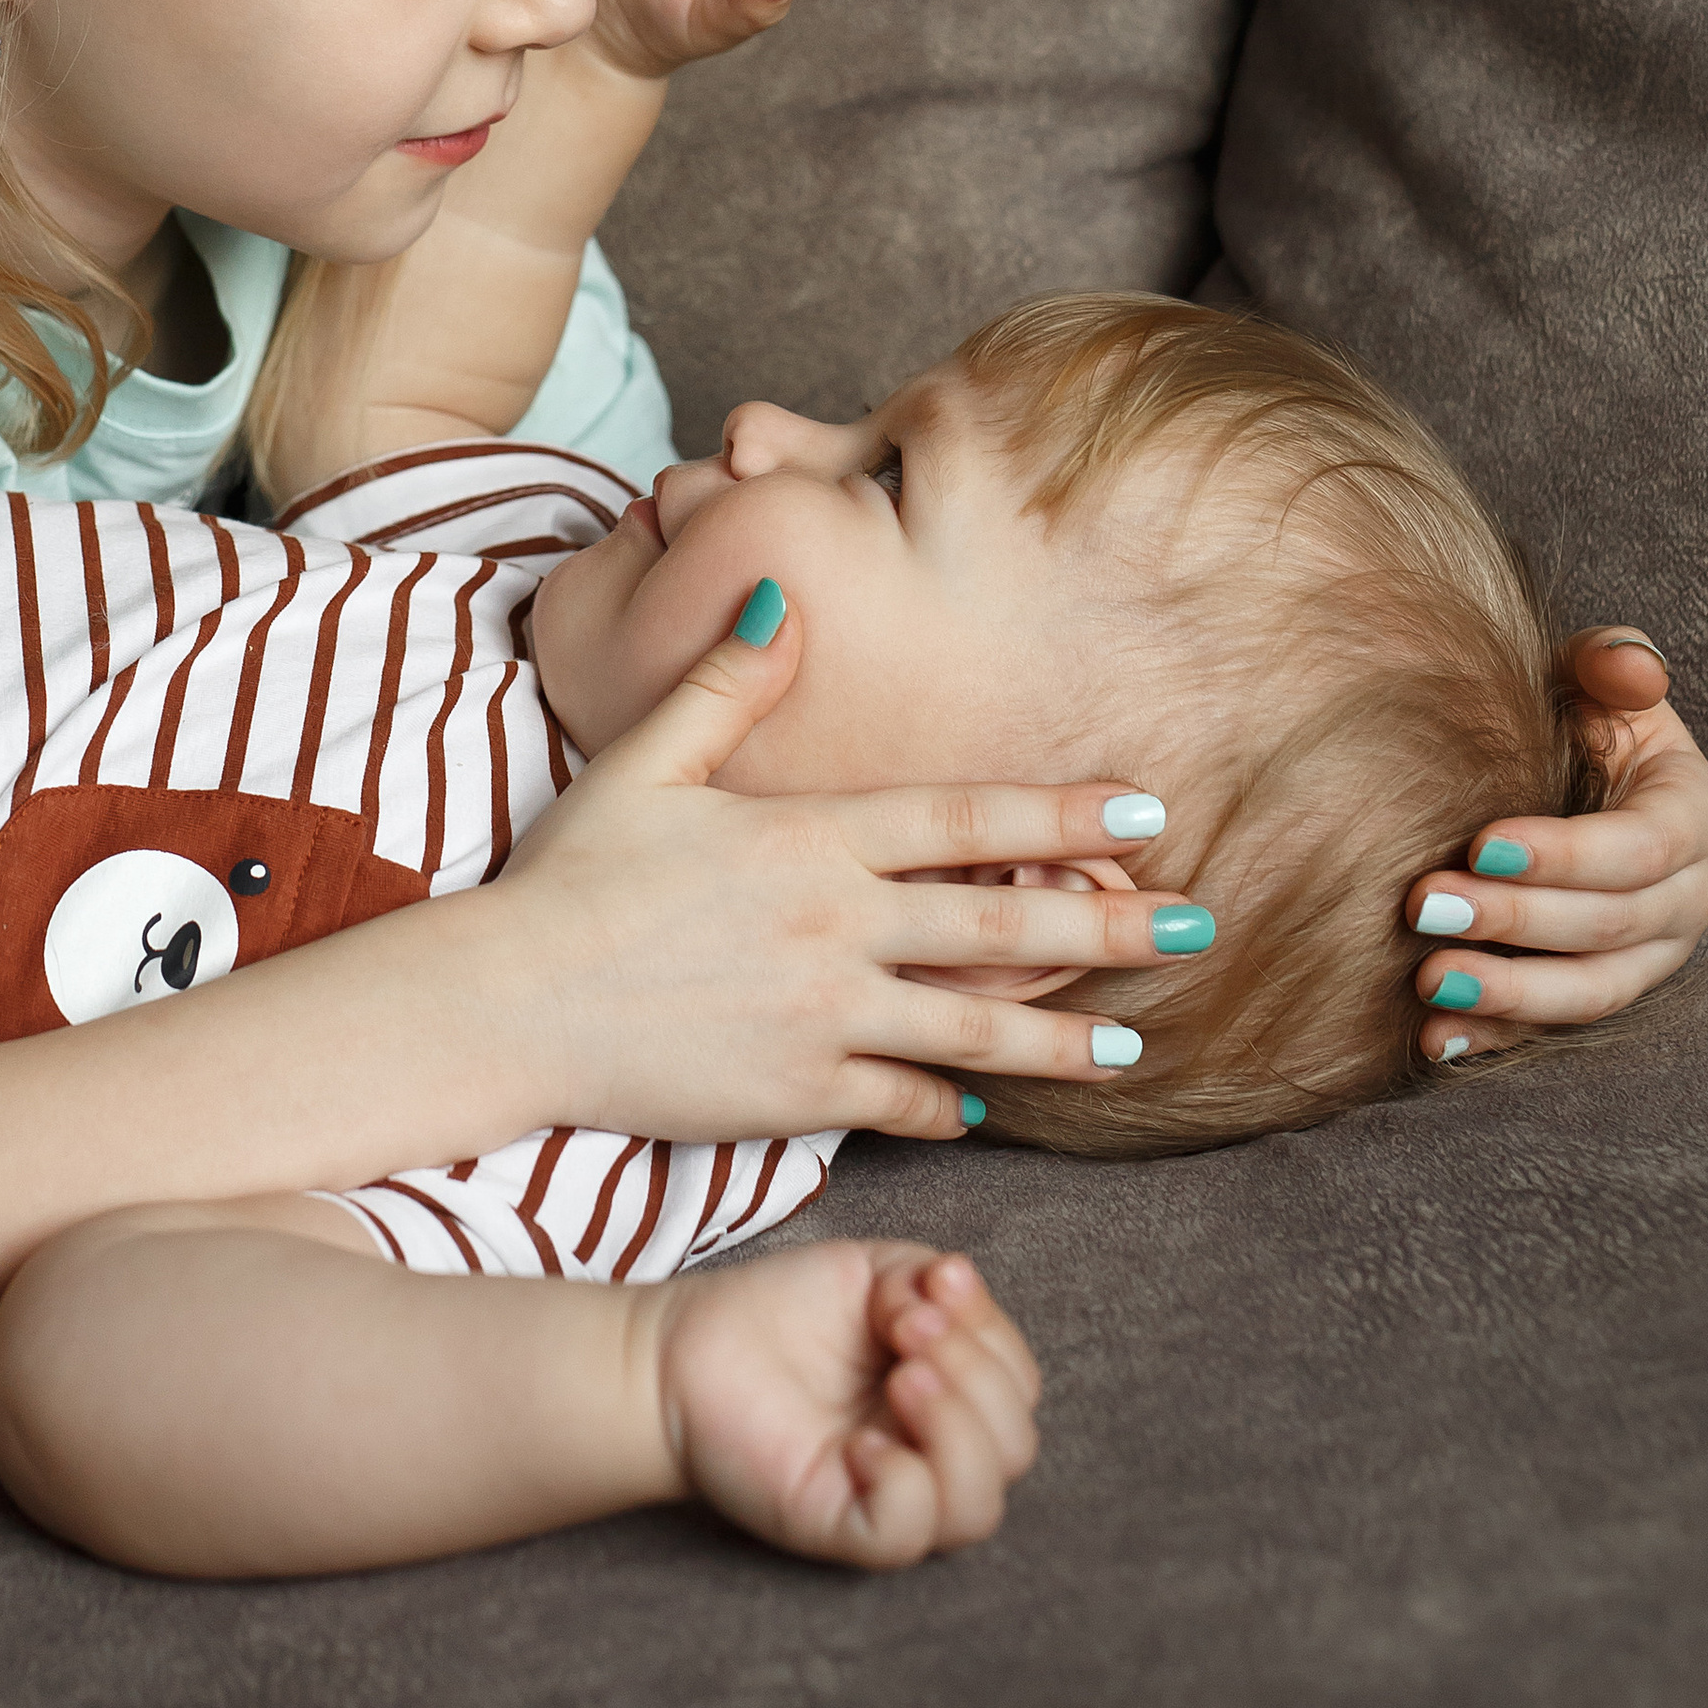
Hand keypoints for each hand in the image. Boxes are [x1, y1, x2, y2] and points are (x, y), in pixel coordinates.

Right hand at [496, 587, 1198, 1142]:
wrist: (505, 1004)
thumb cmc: (567, 878)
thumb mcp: (642, 763)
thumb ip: (724, 687)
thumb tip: (785, 600)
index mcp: (808, 840)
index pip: (965, 822)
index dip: (1065, 814)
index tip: (1149, 810)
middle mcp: (834, 930)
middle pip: (1000, 927)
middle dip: (1111, 927)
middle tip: (1202, 929)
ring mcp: (821, 1020)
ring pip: (972, 1030)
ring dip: (1064, 1039)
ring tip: (1139, 1049)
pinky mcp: (793, 1097)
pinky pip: (895, 1105)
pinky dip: (945, 1105)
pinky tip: (986, 1107)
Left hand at [656, 1241, 1039, 1567]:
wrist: (685, 1347)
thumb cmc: (778, 1313)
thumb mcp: (872, 1271)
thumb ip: (931, 1281)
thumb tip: (956, 1303)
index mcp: (946, 1396)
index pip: (1016, 1386)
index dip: (992, 1333)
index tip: (938, 1279)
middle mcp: (927, 1454)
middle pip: (1013, 1447)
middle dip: (976, 1374)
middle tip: (908, 1328)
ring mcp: (886, 1495)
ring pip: (978, 1506)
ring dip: (956, 1429)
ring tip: (900, 1376)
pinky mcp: (839, 1527)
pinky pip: (906, 1533)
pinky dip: (902, 1484)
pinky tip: (858, 1443)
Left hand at [1405, 632, 1707, 1057]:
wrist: (1569, 774)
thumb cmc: (1578, 718)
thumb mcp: (1594, 679)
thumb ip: (1609, 663)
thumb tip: (1631, 667)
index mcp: (1690, 816)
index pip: (1641, 849)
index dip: (1567, 853)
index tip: (1481, 845)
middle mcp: (1684, 898)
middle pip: (1610, 926)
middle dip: (1518, 920)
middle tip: (1426, 904)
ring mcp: (1647, 956)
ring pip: (1592, 991)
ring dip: (1511, 993)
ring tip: (1431, 979)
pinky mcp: (1597, 990)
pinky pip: (1557, 1028)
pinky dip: (1498, 1037)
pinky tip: (1436, 1038)